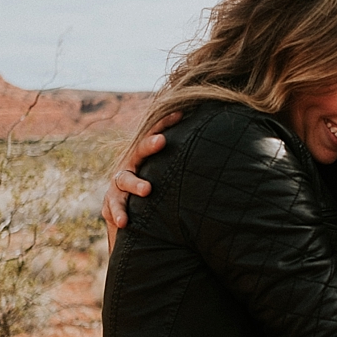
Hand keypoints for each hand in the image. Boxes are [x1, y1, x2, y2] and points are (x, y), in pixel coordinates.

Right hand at [101, 112, 179, 250]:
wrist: (129, 219)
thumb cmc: (157, 194)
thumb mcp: (168, 178)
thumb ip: (185, 166)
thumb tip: (226, 150)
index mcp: (143, 156)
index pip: (153, 135)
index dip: (164, 123)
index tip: (180, 114)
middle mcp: (129, 166)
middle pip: (138, 152)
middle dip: (149, 145)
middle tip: (162, 140)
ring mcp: (118, 185)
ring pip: (124, 180)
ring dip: (136, 183)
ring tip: (147, 189)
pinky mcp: (111, 204)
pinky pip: (113, 208)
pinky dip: (118, 214)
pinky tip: (124, 222)